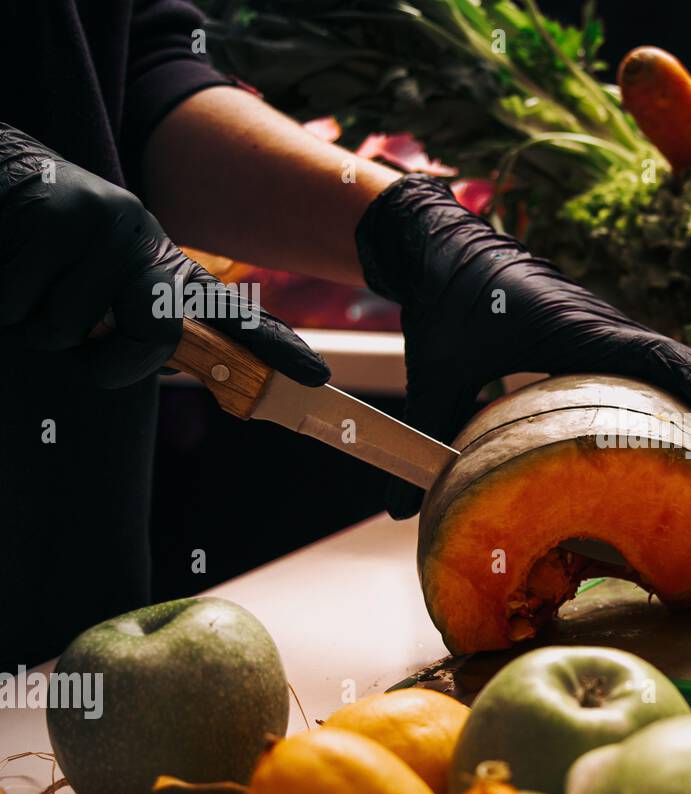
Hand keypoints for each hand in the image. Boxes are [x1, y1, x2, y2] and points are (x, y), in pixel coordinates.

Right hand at [0, 124, 328, 387]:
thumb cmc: (50, 251)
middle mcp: (146, 241)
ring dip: (32, 321)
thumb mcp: (106, 284)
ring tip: (29, 277)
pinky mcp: (53, 219)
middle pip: (152, 336)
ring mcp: (104, 226)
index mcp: (163, 264)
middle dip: (106, 359)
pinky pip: (20, 307)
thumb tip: (169, 365)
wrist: (0, 178)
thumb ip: (140, 326)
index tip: (318, 378)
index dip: (275, 347)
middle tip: (79, 337)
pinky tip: (8, 261)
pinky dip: (4, 300)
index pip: (230, 313)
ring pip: (64, 332)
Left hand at [355, 174, 690, 518]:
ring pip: (681, 367)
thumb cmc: (443, 301)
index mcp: (582, 335)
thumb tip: (398, 514)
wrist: (440, 241)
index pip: (671, 367)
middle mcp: (608, 330)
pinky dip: (682, 397)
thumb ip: (422, 436)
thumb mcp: (432, 373)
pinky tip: (682, 439)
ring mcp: (608, 331)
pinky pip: (655, 366)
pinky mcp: (598, 335)